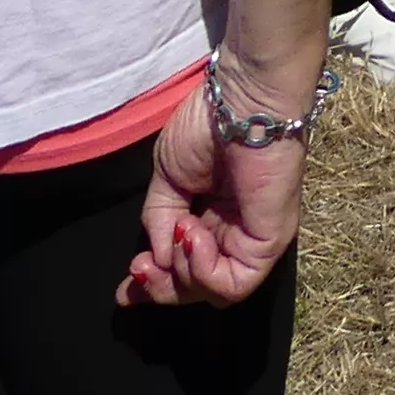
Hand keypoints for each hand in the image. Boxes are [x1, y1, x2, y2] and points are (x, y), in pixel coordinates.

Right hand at [117, 71, 304, 308]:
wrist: (241, 101)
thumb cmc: (208, 125)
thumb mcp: (167, 177)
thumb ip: (158, 220)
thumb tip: (157, 259)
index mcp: (211, 216)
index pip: (183, 265)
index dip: (153, 283)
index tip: (125, 289)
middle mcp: (233, 233)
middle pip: (197, 287)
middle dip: (160, 288)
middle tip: (140, 269)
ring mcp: (254, 238)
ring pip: (215, 292)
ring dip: (183, 274)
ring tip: (179, 231)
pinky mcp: (269, 240)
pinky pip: (235, 283)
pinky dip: (204, 272)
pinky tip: (193, 236)